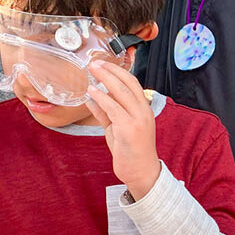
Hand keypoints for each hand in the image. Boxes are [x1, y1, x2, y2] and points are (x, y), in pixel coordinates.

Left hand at [86, 60, 160, 199]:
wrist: (141, 172)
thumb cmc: (130, 151)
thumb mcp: (117, 128)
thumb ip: (107, 113)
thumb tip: (93, 98)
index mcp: (143, 109)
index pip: (133, 83)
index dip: (118, 71)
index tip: (104, 63)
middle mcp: (143, 111)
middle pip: (128, 83)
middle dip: (110, 70)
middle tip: (95, 62)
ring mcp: (137, 120)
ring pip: (120, 92)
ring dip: (105, 79)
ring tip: (92, 71)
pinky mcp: (128, 129)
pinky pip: (113, 108)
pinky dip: (101, 98)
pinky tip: (91, 92)